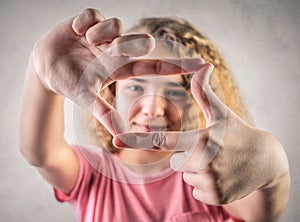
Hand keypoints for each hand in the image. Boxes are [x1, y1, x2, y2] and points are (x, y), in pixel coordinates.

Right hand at [30, 8, 202, 134]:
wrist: (46, 67)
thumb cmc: (71, 83)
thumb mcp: (87, 99)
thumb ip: (104, 114)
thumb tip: (121, 136)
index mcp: (122, 67)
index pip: (156, 66)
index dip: (178, 66)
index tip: (202, 65)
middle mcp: (117, 49)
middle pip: (138, 41)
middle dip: (129, 44)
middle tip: (111, 48)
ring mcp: (103, 34)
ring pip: (115, 25)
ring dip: (100, 34)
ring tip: (85, 42)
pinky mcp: (87, 21)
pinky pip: (92, 14)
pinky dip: (83, 23)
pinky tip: (75, 32)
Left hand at [113, 63, 287, 204]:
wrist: (266, 162)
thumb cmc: (238, 133)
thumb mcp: (221, 112)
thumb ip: (204, 92)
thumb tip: (203, 64)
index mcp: (200, 139)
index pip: (162, 139)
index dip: (137, 138)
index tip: (115, 139)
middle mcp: (203, 162)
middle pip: (176, 162)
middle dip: (189, 157)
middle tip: (212, 151)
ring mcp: (211, 182)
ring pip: (186, 176)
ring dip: (197, 170)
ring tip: (219, 163)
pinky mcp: (216, 197)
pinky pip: (196, 190)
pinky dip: (205, 184)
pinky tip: (222, 176)